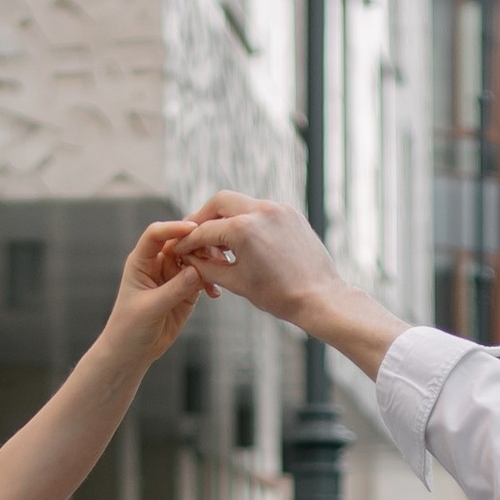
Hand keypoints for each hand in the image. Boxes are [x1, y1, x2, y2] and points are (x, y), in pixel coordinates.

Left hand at [103, 220, 207, 368]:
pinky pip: (203, 278)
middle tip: (216, 254)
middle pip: (181, 242)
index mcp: (141, 261)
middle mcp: (157, 264)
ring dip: (209, 263)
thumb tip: (196, 271)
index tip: (193, 229)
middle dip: (199, 244)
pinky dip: (211, 282)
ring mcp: (173, 276)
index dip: (174, 228)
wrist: (132, 352)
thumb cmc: (129, 328)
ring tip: (219, 275)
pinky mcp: (186, 291)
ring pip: (195, 259)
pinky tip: (215, 294)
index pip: (156, 235)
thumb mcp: (150, 308)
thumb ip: (174, 289)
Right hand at [175, 195, 401, 378]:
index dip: (188, 242)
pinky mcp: (291, 213)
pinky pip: (262, 210)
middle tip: (196, 235)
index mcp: (243, 229)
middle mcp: (260, 210)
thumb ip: (207, 267)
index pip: (204, 230)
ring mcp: (278, 209)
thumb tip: (189, 258)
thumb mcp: (235, 283)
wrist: (320, 297)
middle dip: (204, 217)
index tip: (178, 249)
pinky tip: (245, 241)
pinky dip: (248, 221)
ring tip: (221, 243)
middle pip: (220, 202)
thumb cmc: (278, 296)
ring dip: (227, 218)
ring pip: (242, 203)